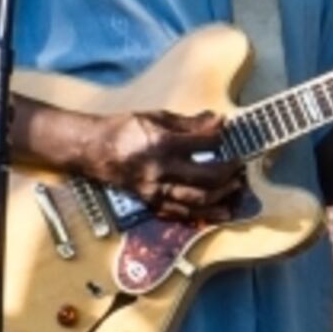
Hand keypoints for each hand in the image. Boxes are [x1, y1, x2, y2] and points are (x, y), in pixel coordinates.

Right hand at [84, 108, 243, 221]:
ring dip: (222, 196)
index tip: (227, 133)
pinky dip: (202, 214)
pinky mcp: (150, 201)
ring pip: (198, 200)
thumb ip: (189, 123)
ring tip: (236, 189)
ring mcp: (155, 189)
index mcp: (162, 143)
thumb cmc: (123, 130)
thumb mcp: (156, 117)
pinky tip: (219, 211)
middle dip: (230, 172)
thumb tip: (218, 121)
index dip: (221, 137)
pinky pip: (180, 213)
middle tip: (240, 166)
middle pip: (208, 177)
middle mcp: (160, 169)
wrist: (92, 149)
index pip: (205, 144)